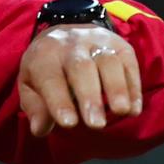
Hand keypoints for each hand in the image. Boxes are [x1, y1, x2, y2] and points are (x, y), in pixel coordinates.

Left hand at [17, 24, 143, 136]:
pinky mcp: (120, 45)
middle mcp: (71, 44)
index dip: (59, 101)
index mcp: (44, 55)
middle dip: (90, 96)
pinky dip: (133, 87)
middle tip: (96, 124)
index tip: (68, 123)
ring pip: (108, 61)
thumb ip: (34, 107)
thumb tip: (39, 129)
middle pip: (81, 67)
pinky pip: (128, 64)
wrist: (65, 34)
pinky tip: (133, 109)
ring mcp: (97, 42)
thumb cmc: (46, 69)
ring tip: (121, 112)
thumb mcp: (30, 85)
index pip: (50, 78)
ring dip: (116, 88)